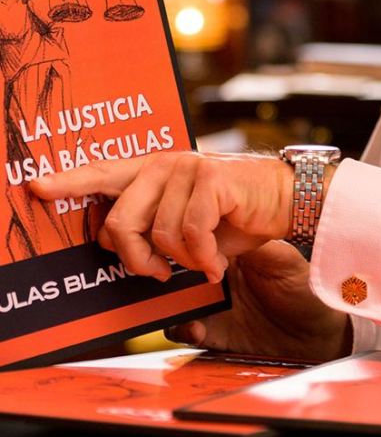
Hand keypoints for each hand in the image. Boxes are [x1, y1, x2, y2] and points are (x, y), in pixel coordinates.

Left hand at [30, 151, 296, 283]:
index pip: (104, 173)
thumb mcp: (190, 224)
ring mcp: (188, 168)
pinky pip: (190, 232)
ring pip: (159, 233)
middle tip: (159, 273)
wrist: (289, 201)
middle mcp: (167, 163)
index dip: (69, 181)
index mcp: (156, 171)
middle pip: (120, 221)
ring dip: (182, 261)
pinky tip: (216, 263)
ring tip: (203, 263)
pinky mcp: (211, 179)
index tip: (36, 186)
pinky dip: (203, 258)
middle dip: (136, 259)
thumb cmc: (239, 215)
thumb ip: (156, 229)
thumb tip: (125, 252)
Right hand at [167, 241, 351, 362]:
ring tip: (183, 306)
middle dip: (168, 269)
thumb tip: (223, 231)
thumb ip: (254, 247)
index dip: (186, 240)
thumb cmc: (305, 292)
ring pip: (172, 298)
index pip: (198, 238)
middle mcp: (217, 277)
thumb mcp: (284, 263)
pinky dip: (182, 328)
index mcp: (233, 252)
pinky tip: (197, 328)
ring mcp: (212, 305)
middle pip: (179, 267)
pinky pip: (180, 330)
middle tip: (171, 276)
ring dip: (169, 301)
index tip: (185, 248)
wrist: (316, 337)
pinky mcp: (211, 333)